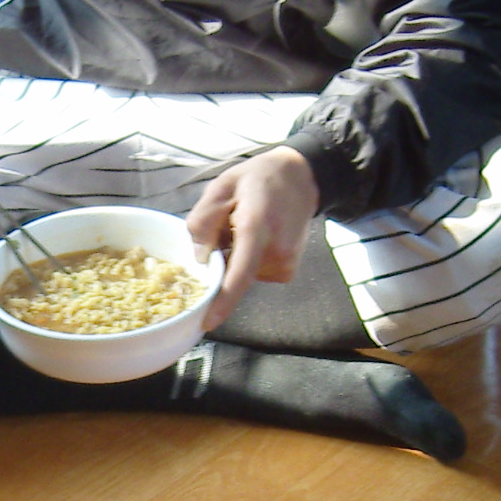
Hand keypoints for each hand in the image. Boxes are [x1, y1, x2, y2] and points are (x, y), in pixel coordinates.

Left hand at [183, 148, 321, 329]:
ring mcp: (286, 263)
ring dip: (235, 258)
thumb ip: (203, 220)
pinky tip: (258, 238)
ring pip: (242, 275)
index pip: (240, 273)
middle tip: (229, 225)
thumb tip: (200, 258)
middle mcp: (276, 251)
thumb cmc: (256, 180)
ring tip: (246, 227)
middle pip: (232, 274)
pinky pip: (254, 274)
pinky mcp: (288, 271)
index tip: (208, 322)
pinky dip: (249, 262)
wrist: (299, 177)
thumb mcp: (221, 187)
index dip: (223, 301)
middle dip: (220, 258)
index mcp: (257, 228)